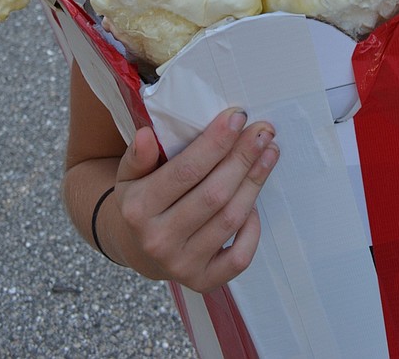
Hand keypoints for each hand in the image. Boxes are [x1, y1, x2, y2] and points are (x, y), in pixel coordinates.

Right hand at [105, 108, 278, 290]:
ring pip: (230, 220)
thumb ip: (138, 155)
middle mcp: (159, 241)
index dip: (216, 142)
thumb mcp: (129, 174)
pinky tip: (255, 202)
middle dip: (243, 158)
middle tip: (263, 131)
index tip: (238, 117)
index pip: (186, 171)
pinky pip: (239, 257)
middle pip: (214, 194)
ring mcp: (182, 265)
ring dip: (255, 182)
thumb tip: (146, 136)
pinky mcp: (203, 281)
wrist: (137, 248)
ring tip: (269, 153)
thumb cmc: (140, 200)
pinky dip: (253, 229)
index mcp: (138, 210)